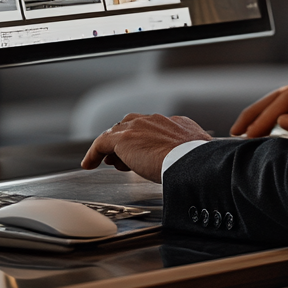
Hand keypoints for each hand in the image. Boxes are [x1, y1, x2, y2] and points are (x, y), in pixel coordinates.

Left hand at [81, 113, 210, 181]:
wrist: (192, 162)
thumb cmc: (198, 163)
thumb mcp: (196, 155)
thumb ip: (188, 155)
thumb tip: (188, 167)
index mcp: (176, 124)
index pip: (154, 127)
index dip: (144, 140)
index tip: (142, 152)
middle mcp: (157, 121)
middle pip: (133, 125)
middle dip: (127, 140)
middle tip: (122, 158)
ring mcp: (140, 126)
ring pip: (118, 133)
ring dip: (113, 148)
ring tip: (108, 162)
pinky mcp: (124, 138)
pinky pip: (102, 143)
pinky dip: (94, 153)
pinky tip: (89, 163)